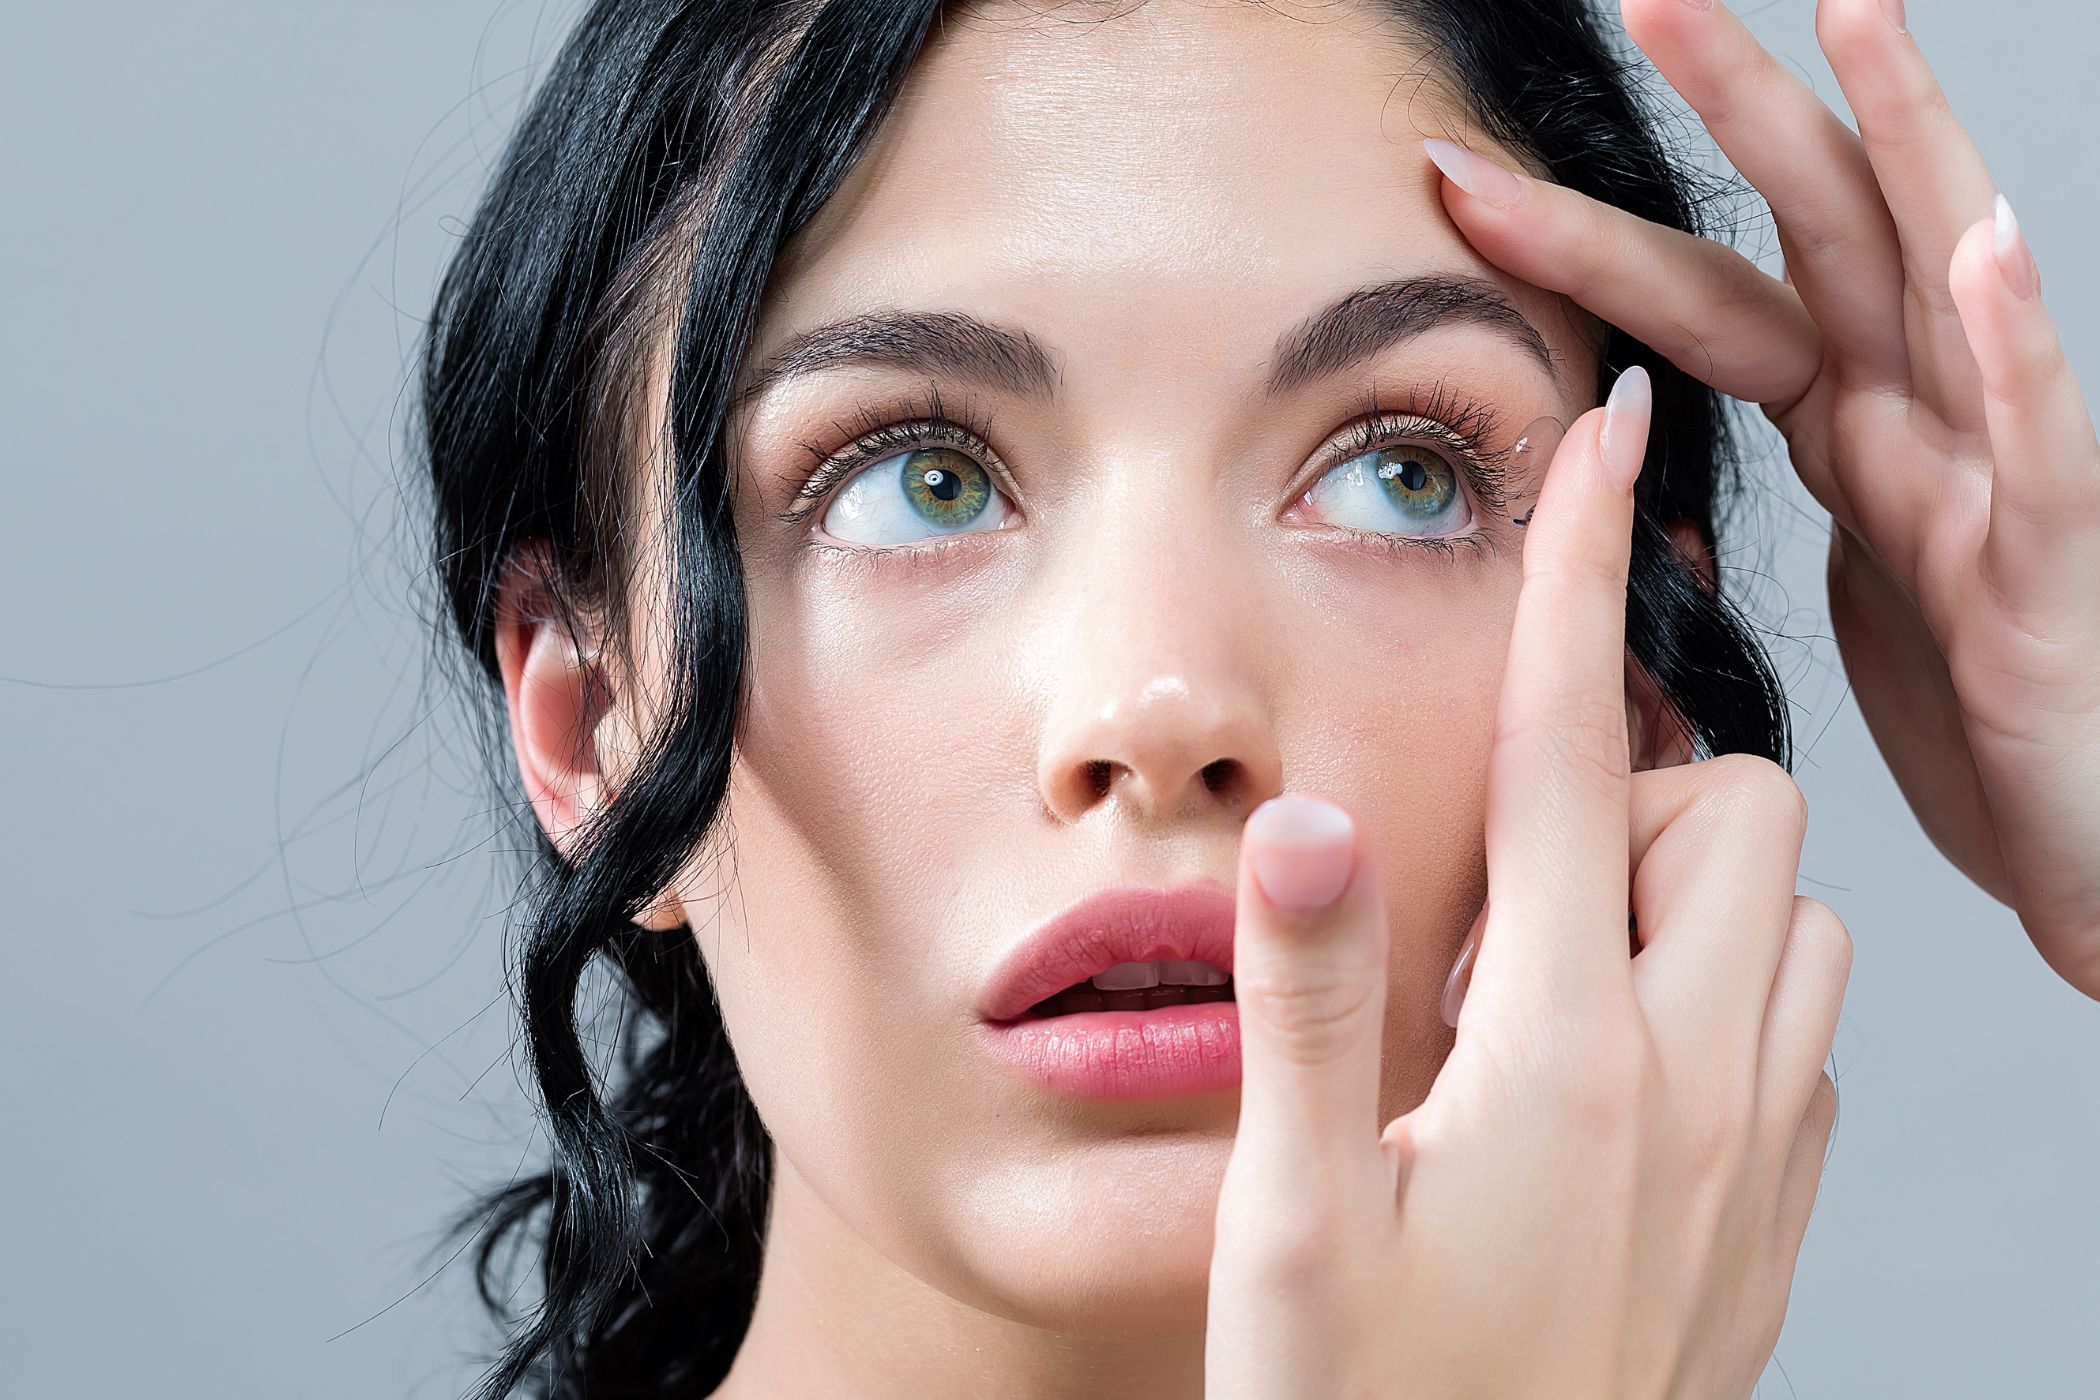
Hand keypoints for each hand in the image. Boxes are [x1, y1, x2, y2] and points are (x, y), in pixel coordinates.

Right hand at [1205, 368, 1852, 1399]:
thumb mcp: (1291, 1213)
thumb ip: (1309, 996)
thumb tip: (1311, 813)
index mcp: (1558, 1050)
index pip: (1581, 756)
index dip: (1572, 581)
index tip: (1597, 443)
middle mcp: (1694, 1080)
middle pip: (1739, 813)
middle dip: (1645, 780)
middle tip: (1510, 865)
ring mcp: (1756, 1155)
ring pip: (1793, 921)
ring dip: (1691, 894)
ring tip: (1550, 973)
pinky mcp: (1774, 1220)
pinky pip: (1801, 1035)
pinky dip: (1726, 995)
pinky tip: (1607, 1074)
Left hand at [1420, 0, 2099, 995]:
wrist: (2088, 832)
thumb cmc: (1978, 705)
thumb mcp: (1841, 577)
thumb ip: (1764, 491)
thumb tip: (1638, 447)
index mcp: (1849, 425)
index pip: (1708, 297)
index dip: (1591, 236)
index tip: (1459, 177)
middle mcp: (1921, 417)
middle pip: (1822, 233)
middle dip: (1741, 108)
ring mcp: (1993, 473)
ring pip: (1946, 283)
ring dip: (1903, 144)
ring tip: (1853, 17)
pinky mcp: (2049, 562)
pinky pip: (2038, 440)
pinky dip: (2015, 344)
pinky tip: (1985, 249)